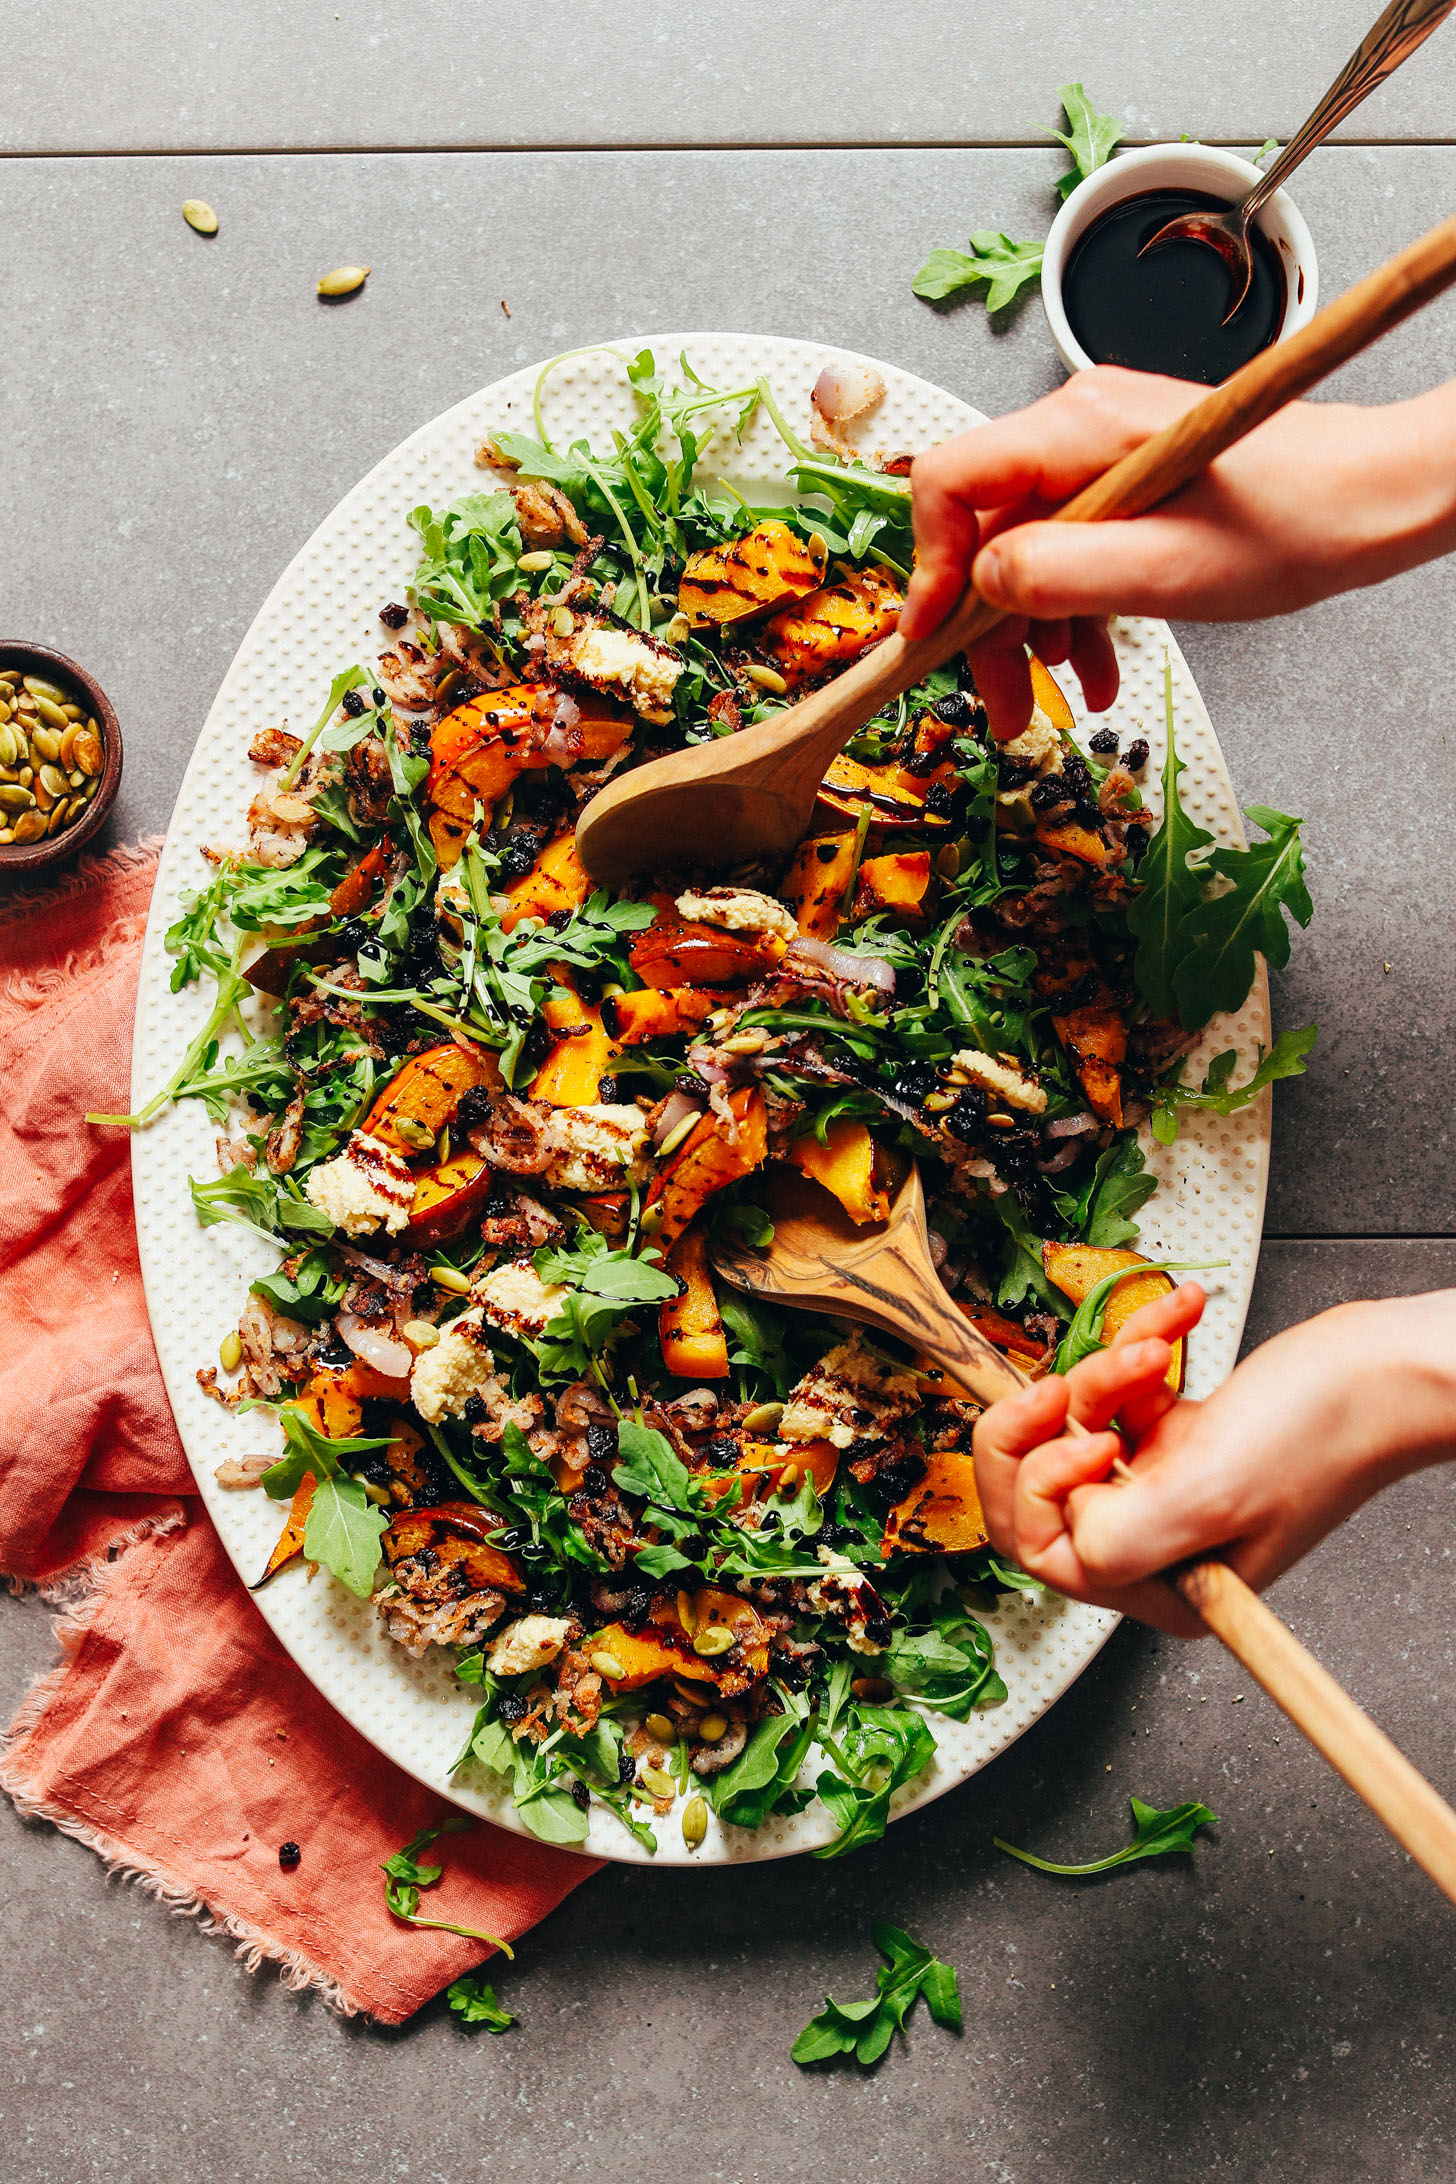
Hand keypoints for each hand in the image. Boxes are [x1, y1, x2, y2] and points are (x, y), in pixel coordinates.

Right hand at [900, 368, 1455, 738]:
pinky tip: (1095, 663)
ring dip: (1031, 630)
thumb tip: (981, 584)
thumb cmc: (1297, 521)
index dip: (927, 567)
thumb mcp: (1168, 570)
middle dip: (983, 625)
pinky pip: (1067, 549)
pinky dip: (1071, 611)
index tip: (931, 639)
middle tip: (999, 704)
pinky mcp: (1123, 483)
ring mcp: (1100, 454)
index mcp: (1079, 428)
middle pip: (982, 529)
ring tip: (1058, 697)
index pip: (949, 482)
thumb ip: (1059, 574)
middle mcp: (1078, 428)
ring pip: (1022, 549)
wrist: (1373, 500)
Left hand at [972, 1285, 1455, 1636]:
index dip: (1042, 1482)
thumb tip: (1061, 1527)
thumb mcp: (1207, 1492)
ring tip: (1155, 1351)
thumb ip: (1118, 1534)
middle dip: (1046, 1423)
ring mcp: (1164, 1484)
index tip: (1089, 1437)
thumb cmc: (1324, 1433)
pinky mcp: (1178, 1434)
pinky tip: (1177, 1320)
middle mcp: (1156, 1541)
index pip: (1041, 1548)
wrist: (1385, 1369)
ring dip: (1106, 1370)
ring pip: (1074, 1424)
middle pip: (1039, 1487)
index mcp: (1162, 1583)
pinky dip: (1140, 1344)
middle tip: (1067, 1385)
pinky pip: (1119, 1388)